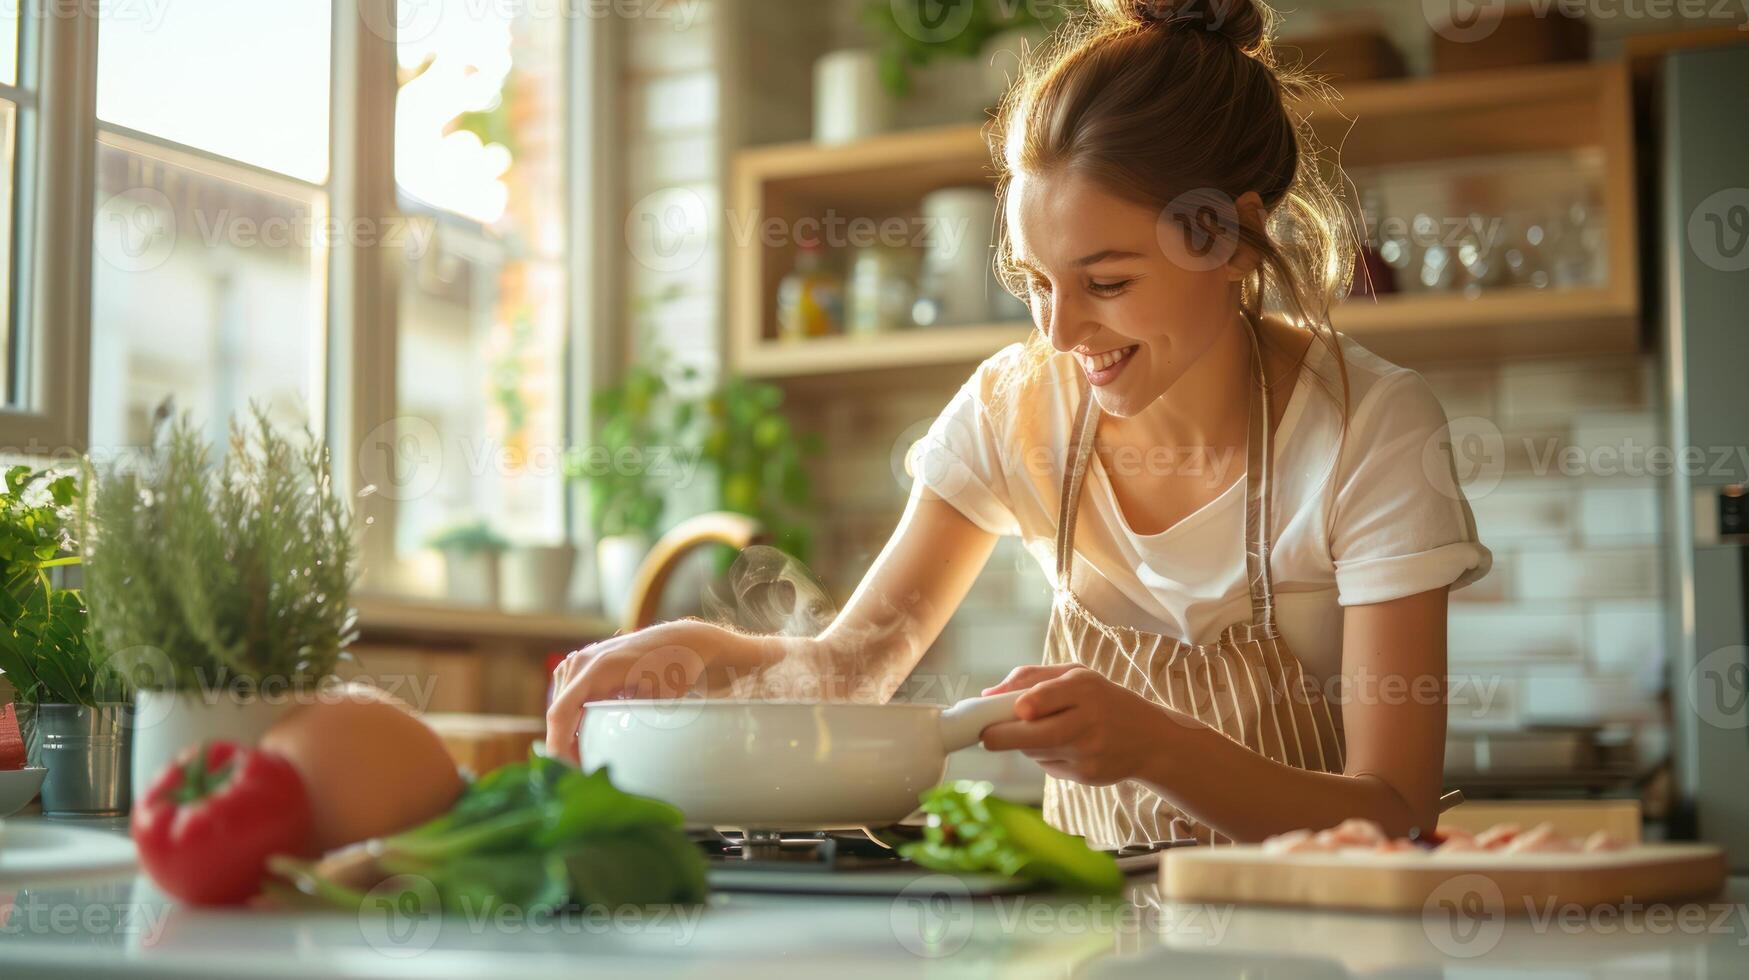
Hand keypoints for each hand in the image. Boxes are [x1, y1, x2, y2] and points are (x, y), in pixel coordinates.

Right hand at [544, 620, 778, 763]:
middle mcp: (583, 661)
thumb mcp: (658, 699)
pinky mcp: (586, 662)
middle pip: (558, 712)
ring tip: (589, 754)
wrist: (685, 641)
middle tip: (587, 770)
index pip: (561, 713)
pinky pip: (569, 694)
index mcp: (597, 669)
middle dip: (566, 743)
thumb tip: (621, 756)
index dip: (558, 746)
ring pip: (562, 705)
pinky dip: (575, 715)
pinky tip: (591, 732)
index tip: (570, 772)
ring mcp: (581, 659)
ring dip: (570, 730)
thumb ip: (632, 723)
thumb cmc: (677, 669)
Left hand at [978, 664, 1177, 785]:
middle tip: (986, 736)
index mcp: (1085, 689)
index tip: (1013, 709)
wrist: (1151, 740)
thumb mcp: (1075, 676)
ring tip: (1038, 730)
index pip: (1049, 697)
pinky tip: (1062, 746)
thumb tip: (988, 695)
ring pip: (1036, 752)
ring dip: (1024, 744)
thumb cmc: (1104, 700)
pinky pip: (1048, 767)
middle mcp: (1089, 721)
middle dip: (1004, 737)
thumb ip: (1030, 678)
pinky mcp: (1087, 777)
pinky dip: (1043, 756)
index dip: (1027, 705)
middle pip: (1037, 735)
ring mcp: (1089, 753)